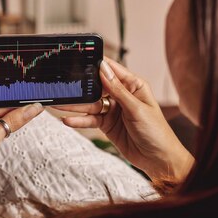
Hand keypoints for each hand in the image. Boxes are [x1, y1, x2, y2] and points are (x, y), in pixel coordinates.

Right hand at [58, 57, 193, 181]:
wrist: (158, 159)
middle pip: (97, 87)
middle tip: (62, 84)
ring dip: (75, 105)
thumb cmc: (156, 132)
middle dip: (80, 86)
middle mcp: (121, 95)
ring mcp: (113, 110)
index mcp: (133, 86)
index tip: (80, 58)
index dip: (97, 64)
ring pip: (90, 104)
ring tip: (58, 104)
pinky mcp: (106, 124)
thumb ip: (118, 90)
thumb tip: (103, 68)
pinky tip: (68, 120)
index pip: (112, 70)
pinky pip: (90, 119)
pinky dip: (79, 120)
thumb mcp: (137, 109)